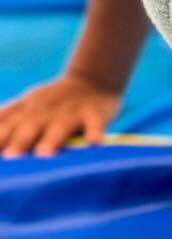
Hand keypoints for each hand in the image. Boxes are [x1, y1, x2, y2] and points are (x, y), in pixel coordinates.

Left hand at [0, 73, 121, 157]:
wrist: (92, 79)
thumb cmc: (52, 103)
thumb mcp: (24, 107)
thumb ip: (4, 119)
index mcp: (25, 111)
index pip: (5, 126)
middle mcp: (44, 111)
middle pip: (29, 126)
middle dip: (18, 142)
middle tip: (10, 159)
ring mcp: (70, 111)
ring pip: (60, 126)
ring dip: (52, 139)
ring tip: (44, 154)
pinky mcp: (95, 112)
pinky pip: (95, 123)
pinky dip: (95, 132)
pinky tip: (94, 143)